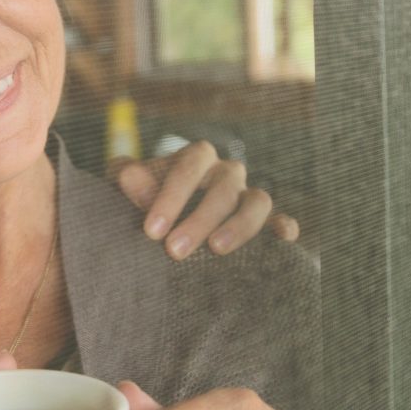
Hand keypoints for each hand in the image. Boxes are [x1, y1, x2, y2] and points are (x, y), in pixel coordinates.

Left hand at [113, 141, 299, 259]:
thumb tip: (129, 177)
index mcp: (196, 158)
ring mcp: (248, 195)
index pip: (188, 167)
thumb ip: (127, 179)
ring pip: (258, 200)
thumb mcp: (129, 186)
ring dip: (239, 225)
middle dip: (199, 219)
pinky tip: (280, 240)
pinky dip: (284, 227)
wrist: (161, 223)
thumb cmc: (143, 199)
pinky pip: (281, 219)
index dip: (171, 197)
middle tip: (174, 251)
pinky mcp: (265, 221)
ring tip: (216, 249)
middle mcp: (226, 173)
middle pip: (224, 187)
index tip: (151, 231)